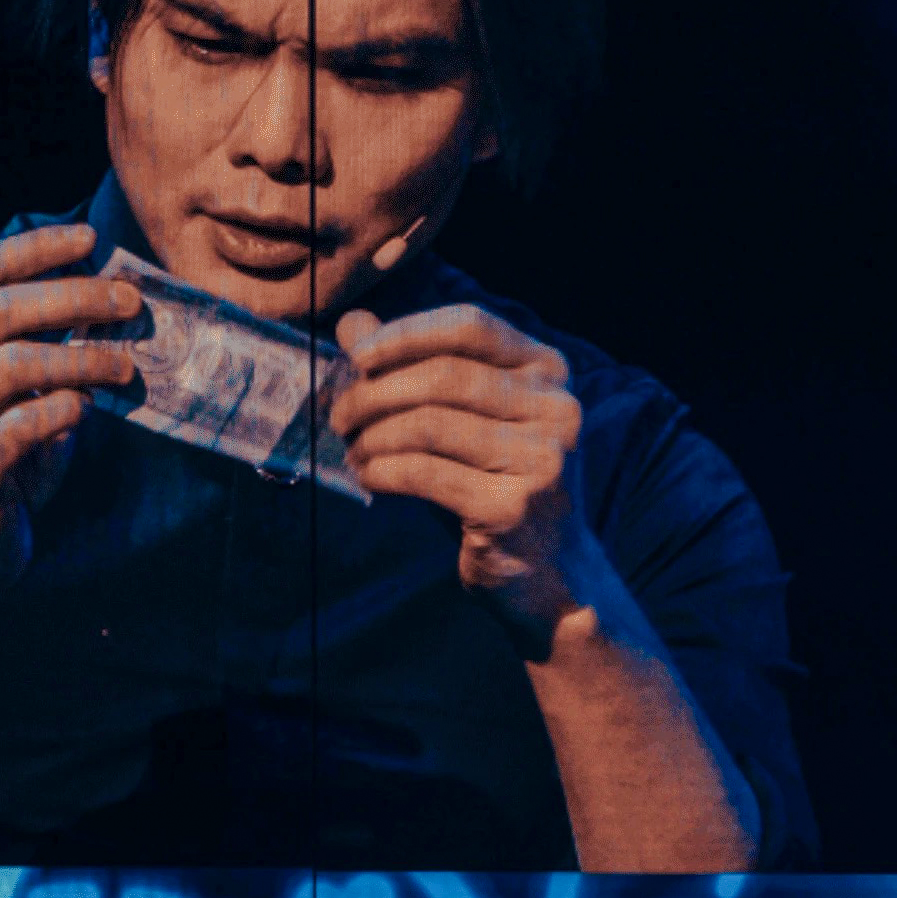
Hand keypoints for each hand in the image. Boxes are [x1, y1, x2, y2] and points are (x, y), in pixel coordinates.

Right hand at [0, 222, 141, 605]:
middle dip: (74, 298)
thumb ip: (44, 346)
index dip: (36, 248)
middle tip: (129, 302)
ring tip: (126, 366)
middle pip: (1, 312)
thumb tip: (109, 298)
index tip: (91, 240)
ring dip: (81, 358)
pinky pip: (19, 428)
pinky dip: (62, 411)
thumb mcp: (18, 392)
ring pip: (13, 365)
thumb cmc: (2, 456)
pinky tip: (89, 410)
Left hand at [329, 304, 593, 651]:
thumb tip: (352, 324)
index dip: (406, 334)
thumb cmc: (496, 485)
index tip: (357, 356)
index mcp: (548, 371)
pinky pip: (426, 473)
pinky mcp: (514, 507)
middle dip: (376, 392)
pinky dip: (384, 471)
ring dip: (374, 436)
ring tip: (353, 450)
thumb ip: (413, 368)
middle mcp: (555, 408)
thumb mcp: (462, 419)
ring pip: (429, 424)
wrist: (552, 573)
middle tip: (341, 416)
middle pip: (444, 376)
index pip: (470, 327)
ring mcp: (540, 458)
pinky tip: (369, 477)